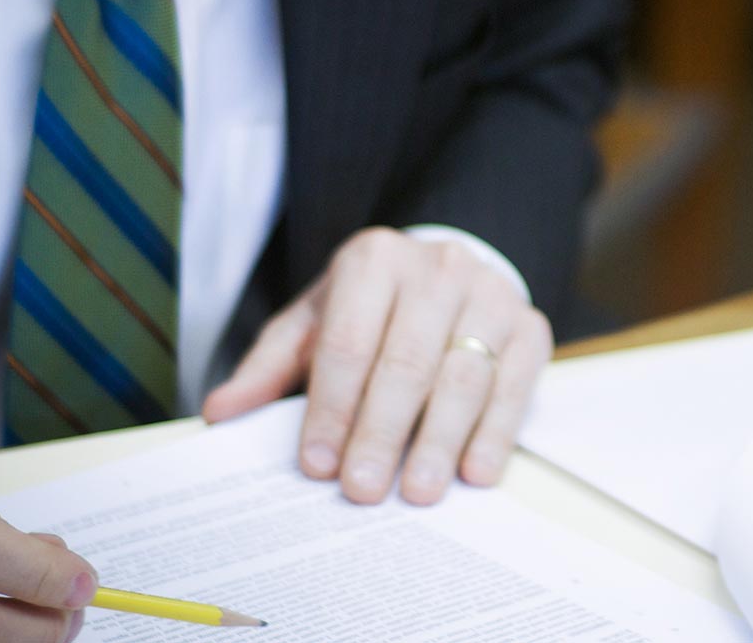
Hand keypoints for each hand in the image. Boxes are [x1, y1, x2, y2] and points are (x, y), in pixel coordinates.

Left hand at [201, 226, 551, 505]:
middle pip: (407, 362)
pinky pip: (514, 385)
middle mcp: (438, 268)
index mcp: (374, 260)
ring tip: (416, 492)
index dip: (333, 407)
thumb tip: (220, 412)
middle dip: (382, 432)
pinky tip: (473, 473)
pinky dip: (494, 433)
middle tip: (362, 490)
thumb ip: (270, 366)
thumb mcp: (315, 321)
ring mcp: (491, 295)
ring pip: (463, 376)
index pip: (350, 342)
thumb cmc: (371, 309)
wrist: (446, 273)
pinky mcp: (531, 326)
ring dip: (439, 441)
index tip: (318, 464)